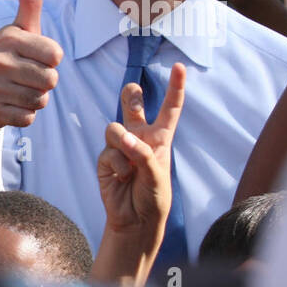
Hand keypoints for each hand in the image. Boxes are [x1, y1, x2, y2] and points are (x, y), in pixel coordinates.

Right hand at [0, 0, 61, 139]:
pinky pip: (28, 118)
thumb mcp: (19, 30)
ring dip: (35, 99)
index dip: (51, 60)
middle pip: (51, 80)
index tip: (35, 59)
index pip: (56, 55)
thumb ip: (29, 2)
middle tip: (26, 78)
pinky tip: (11, 106)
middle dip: (44, 83)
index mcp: (8, 38)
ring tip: (19, 91)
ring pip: (40, 100)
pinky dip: (24, 115)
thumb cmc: (7, 57)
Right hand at [97, 62, 185, 242]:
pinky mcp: (106, 159)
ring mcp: (121, 148)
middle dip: (130, 95)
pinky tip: (122, 177)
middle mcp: (140, 138)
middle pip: (133, 106)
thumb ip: (143, 153)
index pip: (170, 109)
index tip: (180, 67)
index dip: (175, 87)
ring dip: (122, 143)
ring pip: (114, 128)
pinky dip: (116, 165)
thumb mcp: (157, 175)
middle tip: (132, 90)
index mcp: (161, 138)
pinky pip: (108, 151)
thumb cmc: (153, 197)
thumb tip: (123, 138)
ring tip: (130, 163)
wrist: (135, 219)